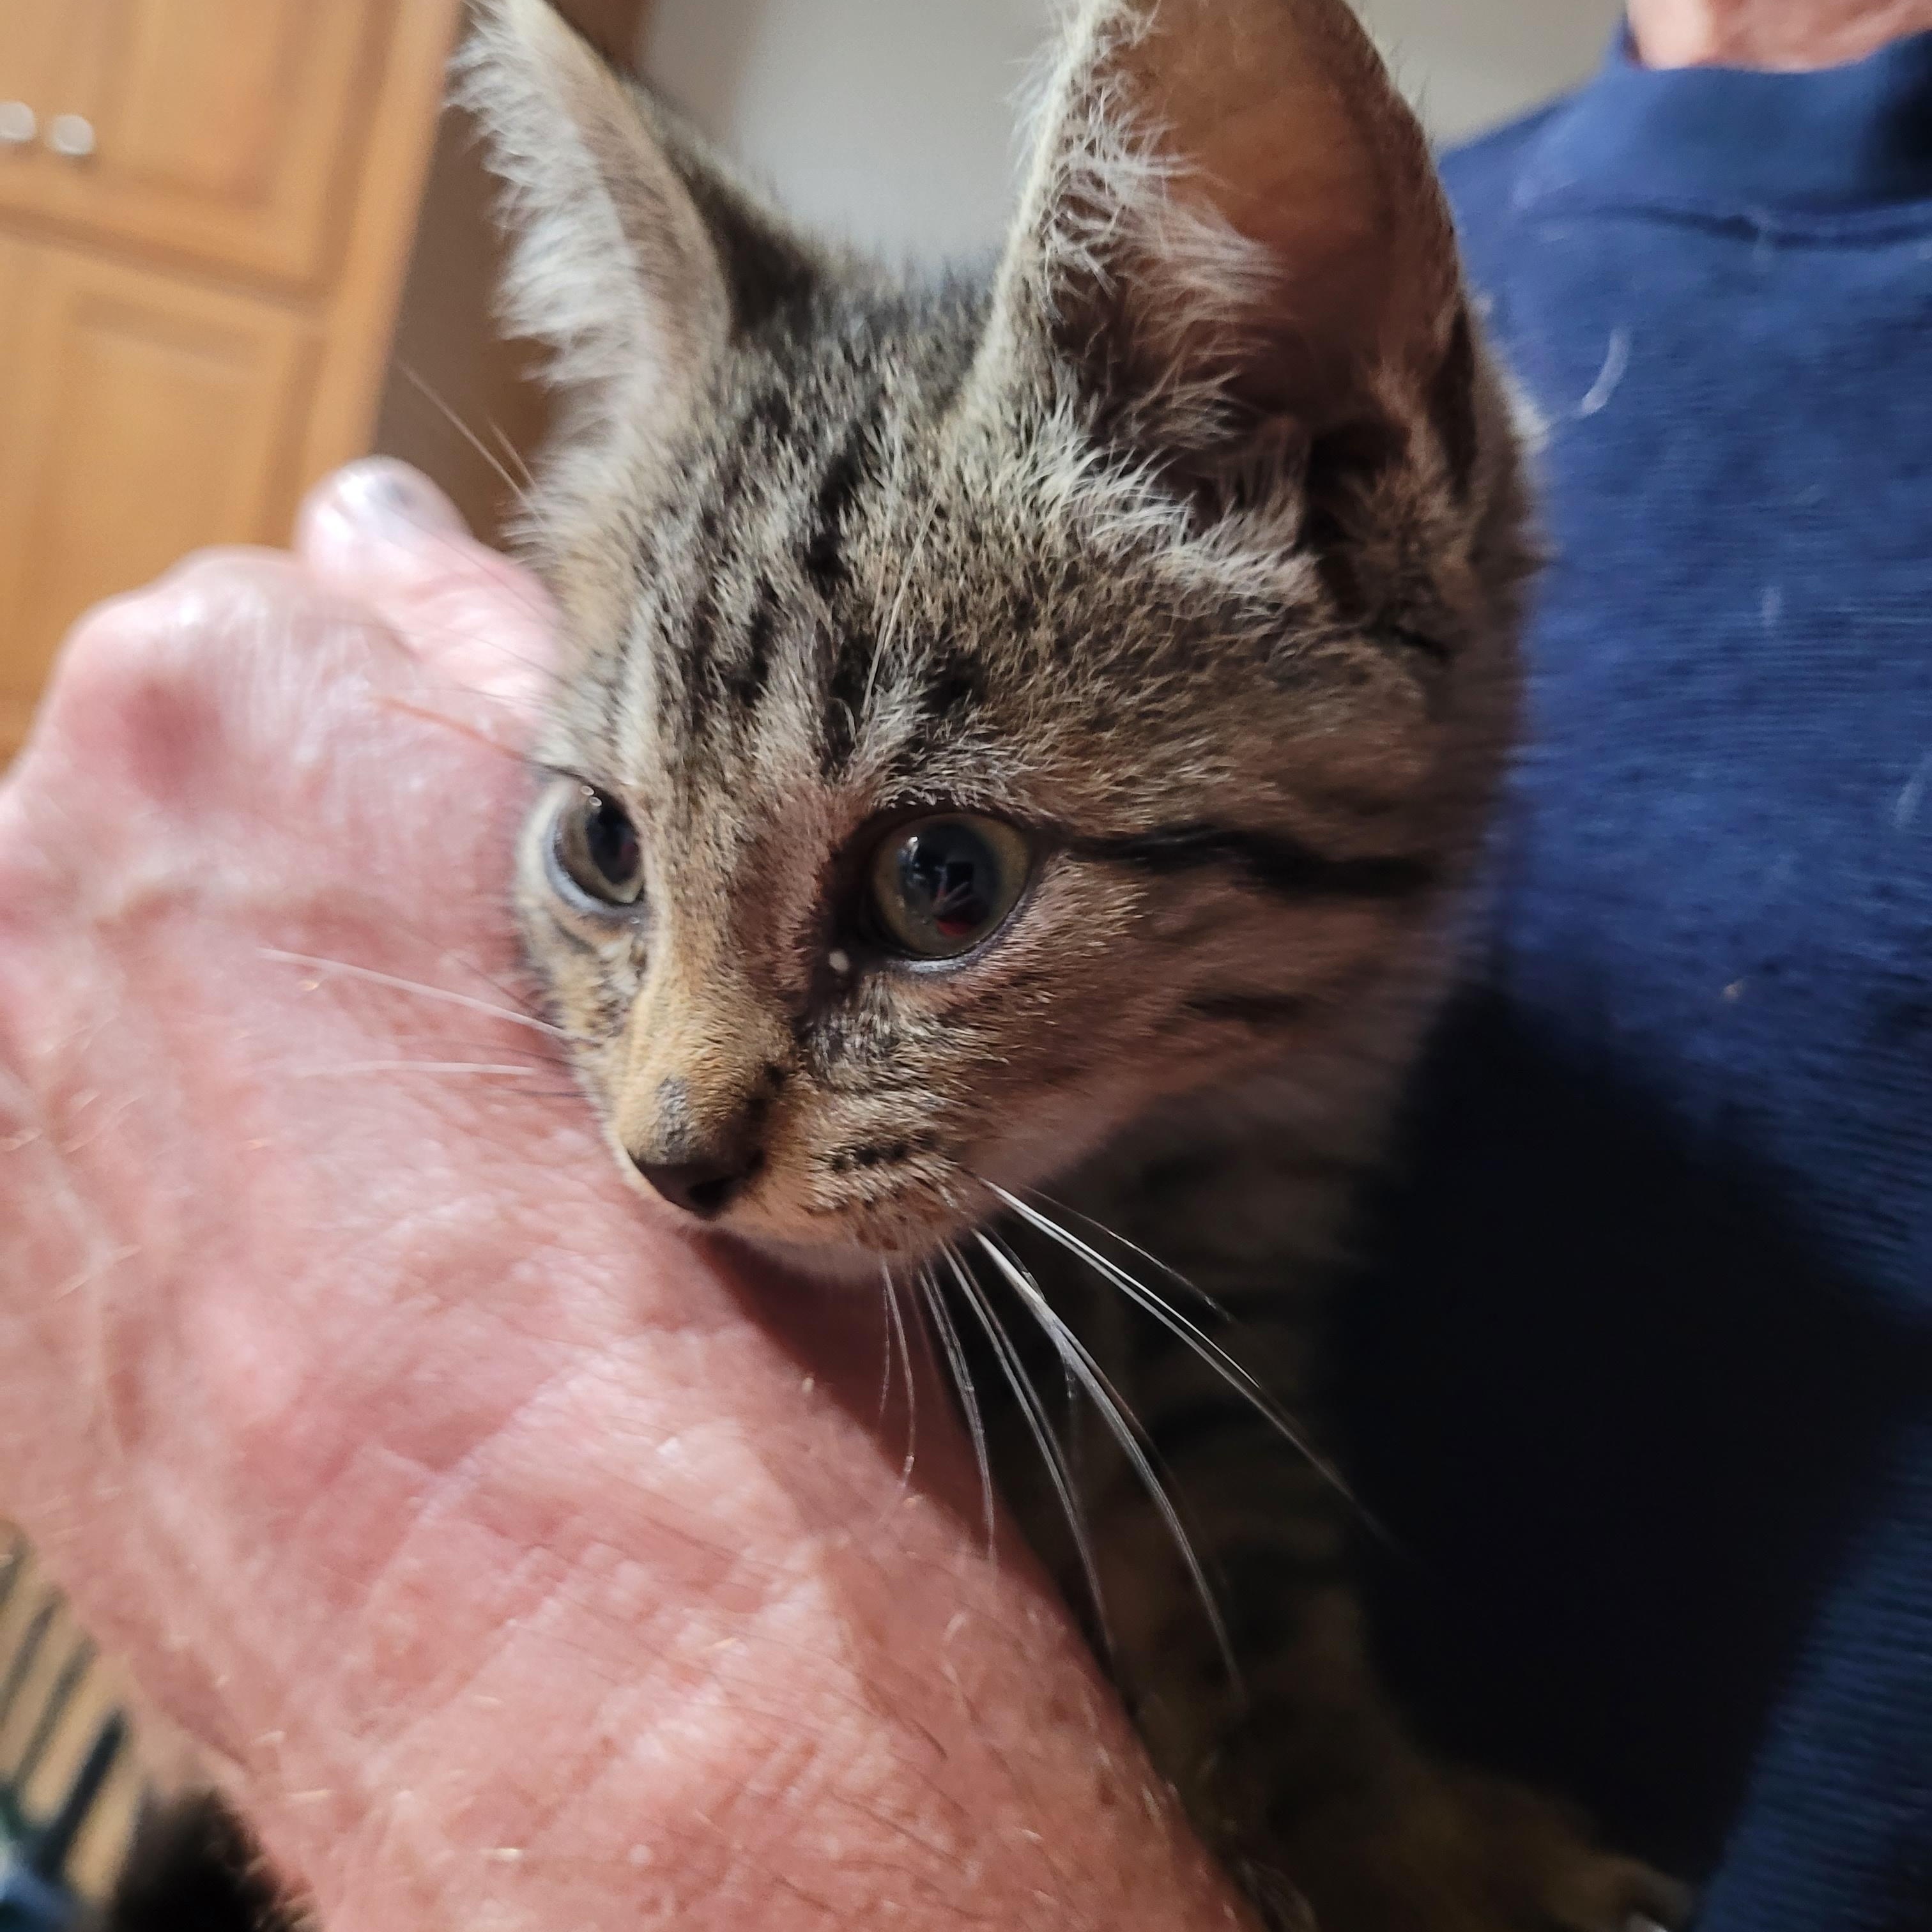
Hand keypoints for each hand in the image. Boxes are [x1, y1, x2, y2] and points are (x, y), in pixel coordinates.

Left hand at [0, 463, 1253, 1930]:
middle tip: (487, 1026)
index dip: (442, 728)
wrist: (603, 1666)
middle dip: (325, 853)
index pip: (300, 599)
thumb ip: (482, 672)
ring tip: (416, 1161)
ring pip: (118, 955)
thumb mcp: (643, 907)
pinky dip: (178, 1150)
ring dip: (251, 1007)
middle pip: (178, 772)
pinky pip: (67, 1129)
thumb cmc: (684, 1293)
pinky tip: (313, 1255)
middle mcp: (34, 894)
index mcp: (217, 724)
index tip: (516, 845)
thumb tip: (385, 539)